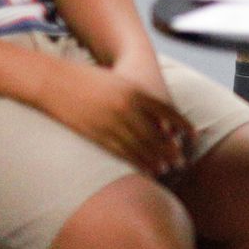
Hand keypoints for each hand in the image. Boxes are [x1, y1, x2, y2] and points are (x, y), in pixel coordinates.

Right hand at [37, 64, 192, 177]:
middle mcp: (127, 108)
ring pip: (139, 146)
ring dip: (154, 159)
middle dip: (170, 149)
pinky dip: (135, 162)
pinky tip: (144, 169)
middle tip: (182, 161)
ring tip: (166, 169)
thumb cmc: (90, 79)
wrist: (55, 81)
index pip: (167, 112)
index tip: (193, 136)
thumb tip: (162, 120)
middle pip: (155, 133)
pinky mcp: (96, 134)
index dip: (182, 125)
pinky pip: (120, 152)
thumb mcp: (121, 83)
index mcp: (136, 91)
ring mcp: (111, 122)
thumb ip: (141, 99)